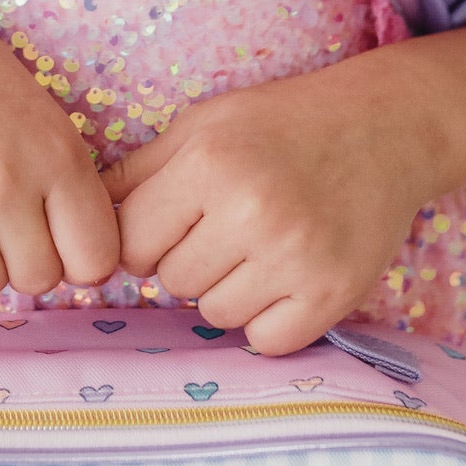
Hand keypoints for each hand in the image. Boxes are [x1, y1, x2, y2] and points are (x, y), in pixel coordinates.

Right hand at [0, 0, 119, 305]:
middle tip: (2, 228)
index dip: (78, 260)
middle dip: (23, 262)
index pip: (94, 260)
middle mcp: (9, 179)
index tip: (57, 243)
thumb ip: (67, 187)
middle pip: (39, 280)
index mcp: (59, 154)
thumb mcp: (43, 119)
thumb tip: (85, 269)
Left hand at [100, 52, 435, 354]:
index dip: (145, 236)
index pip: (130, 244)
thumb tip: (80, 221)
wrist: (385, 127)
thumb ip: (138, 173)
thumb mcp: (203, 125)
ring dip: (227, 290)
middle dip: (188, 260)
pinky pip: (266, 341)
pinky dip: (267, 320)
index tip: (174, 221)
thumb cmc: (282, 123)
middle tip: (226, 229)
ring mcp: (297, 258)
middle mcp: (252, 212)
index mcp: (210, 165)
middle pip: (172, 282)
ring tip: (258, 248)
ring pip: (215, 314)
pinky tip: (282, 278)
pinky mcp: (334, 293)